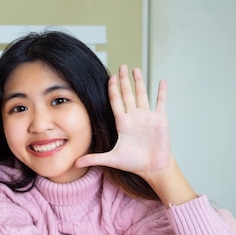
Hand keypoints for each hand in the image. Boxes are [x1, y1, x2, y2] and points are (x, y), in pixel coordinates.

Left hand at [75, 65, 174, 181]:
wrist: (152, 168)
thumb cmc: (133, 163)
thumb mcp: (111, 159)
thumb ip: (93, 158)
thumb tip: (74, 164)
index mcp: (122, 122)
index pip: (115, 101)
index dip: (112, 89)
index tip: (110, 77)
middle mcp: (134, 117)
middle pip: (127, 94)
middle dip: (124, 80)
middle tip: (121, 66)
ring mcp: (147, 116)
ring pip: (142, 94)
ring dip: (140, 82)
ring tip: (136, 69)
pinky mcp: (160, 119)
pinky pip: (161, 102)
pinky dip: (162, 91)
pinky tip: (161, 81)